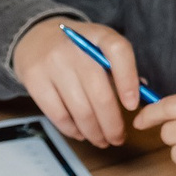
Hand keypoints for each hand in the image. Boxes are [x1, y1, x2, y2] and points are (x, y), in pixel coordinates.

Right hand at [12, 17, 143, 147]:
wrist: (36, 37)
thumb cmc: (79, 49)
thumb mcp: (100, 46)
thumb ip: (120, 68)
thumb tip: (141, 98)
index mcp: (98, 34)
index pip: (118, 51)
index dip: (128, 80)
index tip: (132, 106)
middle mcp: (75, 47)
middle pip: (100, 93)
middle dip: (112, 124)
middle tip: (118, 138)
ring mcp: (52, 63)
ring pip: (80, 109)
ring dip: (94, 132)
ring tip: (102, 141)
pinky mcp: (34, 79)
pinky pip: (58, 114)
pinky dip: (72, 130)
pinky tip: (81, 134)